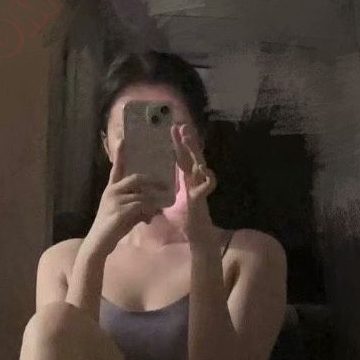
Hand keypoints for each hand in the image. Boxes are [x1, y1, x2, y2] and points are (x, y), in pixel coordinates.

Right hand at [84, 138, 166, 257]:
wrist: (98, 244)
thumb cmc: (111, 230)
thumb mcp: (125, 215)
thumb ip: (138, 208)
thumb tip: (154, 209)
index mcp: (111, 189)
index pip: (117, 168)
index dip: (120, 154)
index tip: (122, 139)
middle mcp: (112, 191)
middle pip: (137, 178)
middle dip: (153, 182)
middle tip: (166, 187)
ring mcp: (115, 200)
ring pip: (142, 195)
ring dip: (153, 203)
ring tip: (157, 211)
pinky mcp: (120, 211)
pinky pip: (141, 206)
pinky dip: (149, 211)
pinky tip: (150, 218)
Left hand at [170, 123, 216, 245]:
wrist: (194, 233)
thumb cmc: (184, 218)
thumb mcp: (169, 200)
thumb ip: (162, 190)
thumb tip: (149, 185)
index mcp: (185, 178)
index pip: (181, 157)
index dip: (177, 144)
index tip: (171, 129)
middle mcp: (194, 179)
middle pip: (191, 156)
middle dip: (186, 140)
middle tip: (180, 125)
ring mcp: (200, 186)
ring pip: (200, 164)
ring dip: (195, 151)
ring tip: (188, 138)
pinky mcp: (203, 197)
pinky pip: (210, 184)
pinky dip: (209, 177)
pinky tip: (205, 169)